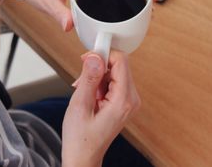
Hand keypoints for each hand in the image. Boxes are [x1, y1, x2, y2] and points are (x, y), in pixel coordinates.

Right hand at [61, 51, 140, 166]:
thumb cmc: (81, 139)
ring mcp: (129, 102)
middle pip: (118, 66)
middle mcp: (131, 100)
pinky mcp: (123, 103)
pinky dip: (99, 84)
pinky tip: (89, 96)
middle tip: (81, 81)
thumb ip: (89, 78)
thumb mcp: (80, 105)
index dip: (103, 54)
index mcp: (123, 100)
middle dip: (97, 68)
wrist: (83, 157)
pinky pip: (113, 82)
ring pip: (114, 73)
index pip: (121, 61)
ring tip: (84, 93)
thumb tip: (95, 56)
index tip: (87, 58)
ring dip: (96, 77)